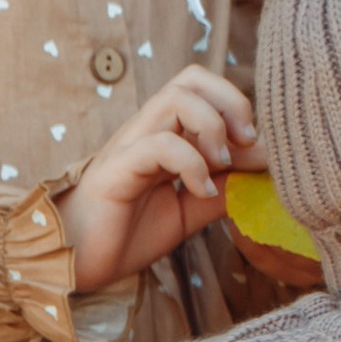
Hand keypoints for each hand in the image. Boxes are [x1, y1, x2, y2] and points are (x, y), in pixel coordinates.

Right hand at [57, 65, 257, 292]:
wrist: (74, 263)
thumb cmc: (126, 234)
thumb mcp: (188, 210)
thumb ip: (223, 188)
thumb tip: (265, 167)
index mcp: (162, 134)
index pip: (202, 86)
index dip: (236, 106)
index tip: (255, 148)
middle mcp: (145, 130)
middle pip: (190, 78)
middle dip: (230, 102)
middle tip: (244, 144)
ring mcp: (128, 146)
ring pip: (174, 100)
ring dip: (211, 128)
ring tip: (220, 166)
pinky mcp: (116, 171)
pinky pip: (158, 145)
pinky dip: (191, 164)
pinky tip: (199, 193)